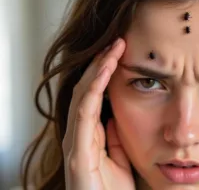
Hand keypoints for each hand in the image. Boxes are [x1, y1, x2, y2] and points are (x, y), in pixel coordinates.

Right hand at [62, 38, 134, 189]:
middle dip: (100, 64)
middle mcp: (79, 135)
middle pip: (85, 90)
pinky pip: (85, 113)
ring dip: (98, 70)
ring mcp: (76, 143)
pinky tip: (104, 72)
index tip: (120, 53)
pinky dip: (93, 89)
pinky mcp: (78, 153)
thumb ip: (115, 137)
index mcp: (90, 135)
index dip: (104, 73)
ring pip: (82, 96)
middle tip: (116, 42)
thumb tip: (115, 115)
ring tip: (113, 49)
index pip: (94, 96)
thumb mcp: (121, 157)